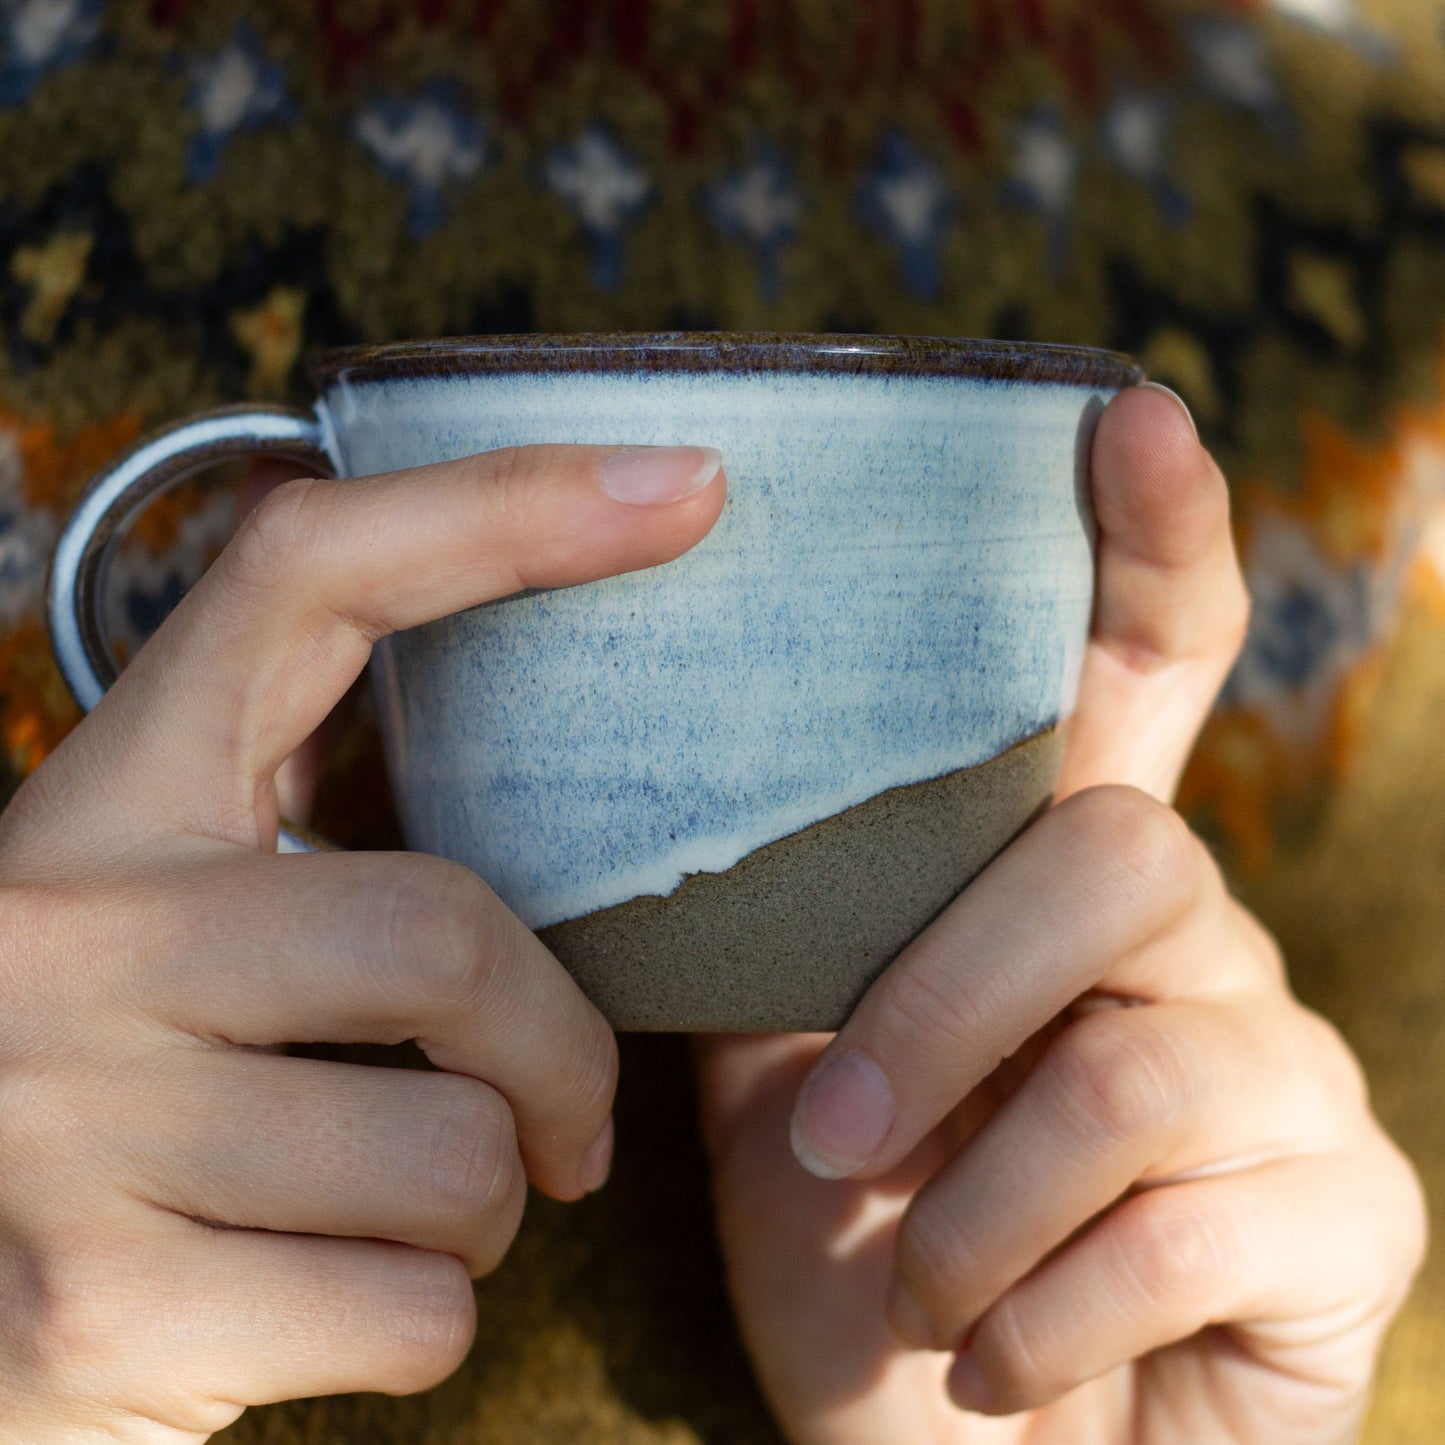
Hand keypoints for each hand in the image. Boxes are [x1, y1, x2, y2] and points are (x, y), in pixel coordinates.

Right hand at [0, 443, 723, 1440]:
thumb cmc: (68, 1100)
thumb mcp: (149, 944)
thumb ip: (299, 881)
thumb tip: (528, 901)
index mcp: (104, 808)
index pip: (310, 579)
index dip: (506, 509)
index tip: (681, 483)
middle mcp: (66, 935)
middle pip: (445, 934)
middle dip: (558, 1052)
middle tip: (561, 1114)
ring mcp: (65, 1123)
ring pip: (452, 1157)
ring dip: (481, 1206)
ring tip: (399, 1213)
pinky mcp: (92, 1308)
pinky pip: (411, 1313)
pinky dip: (425, 1318)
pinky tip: (328, 1303)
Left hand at [694, 388, 1425, 1443]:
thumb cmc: (869, 1260)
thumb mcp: (792, 1085)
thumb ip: (788, 943)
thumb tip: (685, 798)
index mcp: (1056, 891)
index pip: (1139, 674)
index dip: (1147, 542)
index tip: (1120, 413)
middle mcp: (1195, 946)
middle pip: (1114, 855)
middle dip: (949, 1000)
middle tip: (841, 1141)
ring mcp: (1287, 1076)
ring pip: (1142, 1054)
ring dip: (980, 1200)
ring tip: (919, 1289)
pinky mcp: (1348, 1216)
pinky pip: (1193, 1219)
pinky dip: (1046, 1308)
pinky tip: (1000, 1357)